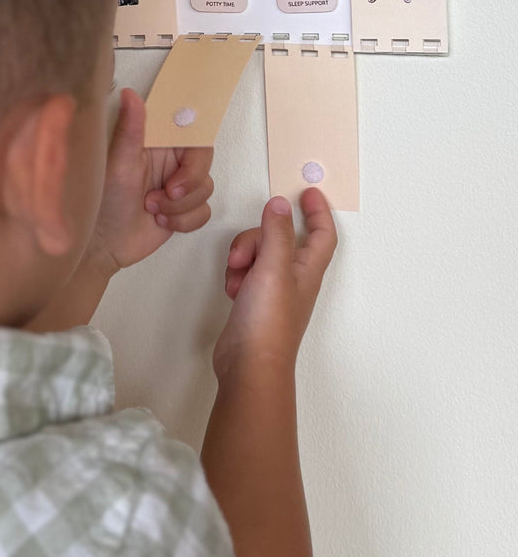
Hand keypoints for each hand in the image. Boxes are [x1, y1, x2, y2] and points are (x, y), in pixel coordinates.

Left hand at [89, 88, 213, 275]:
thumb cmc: (104, 200)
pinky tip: (160, 222)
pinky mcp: (184, 209)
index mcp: (156, 141)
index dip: (194, 149)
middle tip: (166, 192)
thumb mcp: (117, 164)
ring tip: (151, 209)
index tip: (180, 168)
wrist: (103, 245)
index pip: (191, 131)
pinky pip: (204, 212)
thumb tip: (130, 93)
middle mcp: (170, 160)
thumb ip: (130, 129)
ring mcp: (178, 185)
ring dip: (180, 205)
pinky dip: (184, 221)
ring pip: (206, 189)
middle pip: (204, 162)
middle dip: (188, 183)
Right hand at [212, 189, 336, 380]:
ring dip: (243, 258)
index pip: (322, 234)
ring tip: (237, 279)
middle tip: (243, 254)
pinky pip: (245, 273)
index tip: (308, 192)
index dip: (318, 211)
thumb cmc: (269, 322)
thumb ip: (276, 232)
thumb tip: (280, 204)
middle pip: (280, 239)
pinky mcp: (254, 301)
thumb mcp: (273, 267)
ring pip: (258, 254)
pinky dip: (236, 275)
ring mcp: (273, 291)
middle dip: (257, 237)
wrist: (250, 364)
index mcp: (308, 270)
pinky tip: (233, 291)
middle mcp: (294, 279)